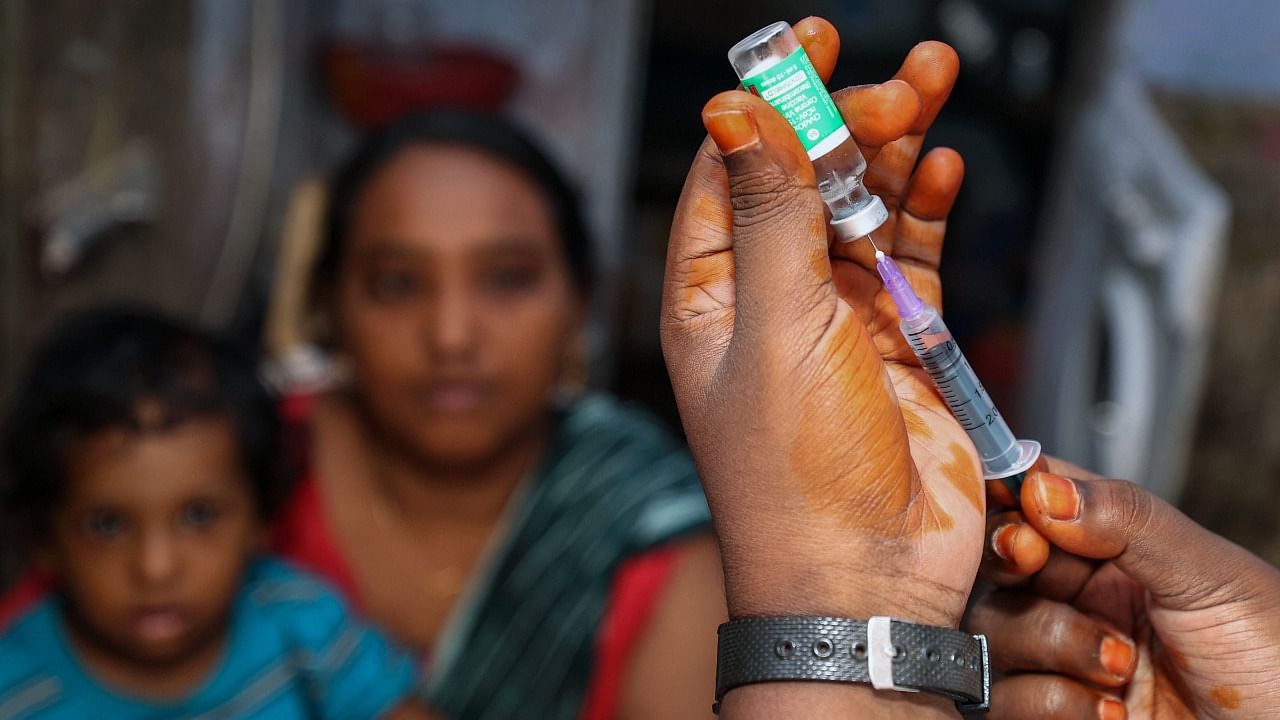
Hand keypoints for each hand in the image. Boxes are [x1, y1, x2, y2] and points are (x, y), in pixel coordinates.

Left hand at [661, 17, 977, 628]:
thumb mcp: (775, 325)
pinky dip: (926, 213)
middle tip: (896, 80)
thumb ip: (768, 213)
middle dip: (848, 120)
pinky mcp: (899, 343)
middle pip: (805, 178)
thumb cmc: (793, 475)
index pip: (731, 170)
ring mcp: (835, 320)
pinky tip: (941, 171)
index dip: (768, 104)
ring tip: (933, 85)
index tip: (808, 45)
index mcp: (709, 294)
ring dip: (896, 149)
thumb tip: (733, 111)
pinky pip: (913, 259)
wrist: (866, 581)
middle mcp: (768, 299)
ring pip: (863, 210)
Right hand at [968, 463, 1279, 718]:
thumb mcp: (1215, 580)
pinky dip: (1051, 703)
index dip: (1011, 500)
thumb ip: (1130, 522)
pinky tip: (1110, 714)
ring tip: (1118, 668)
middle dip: (1012, 565)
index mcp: (1116, 551)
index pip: (1035, 500)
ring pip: (993, 628)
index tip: (1023, 516)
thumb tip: (1042, 486)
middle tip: (1034, 565)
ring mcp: (1061, 661)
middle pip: (996, 561)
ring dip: (1050, 643)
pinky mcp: (1048, 717)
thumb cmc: (1279, 668)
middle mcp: (1080, 600)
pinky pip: (1003, 699)